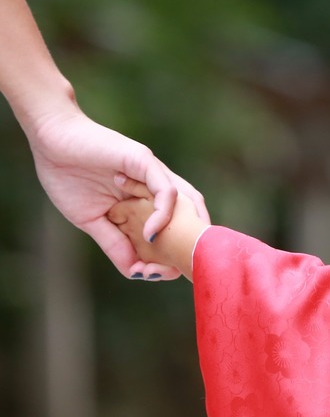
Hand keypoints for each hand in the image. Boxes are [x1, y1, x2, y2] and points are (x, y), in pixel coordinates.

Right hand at [26, 105, 209, 278]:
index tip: (162, 275)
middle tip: (185, 269)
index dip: (173, 253)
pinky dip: (163, 213)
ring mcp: (153, 173)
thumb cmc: (68, 176)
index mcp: (146, 201)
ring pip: (186, 201)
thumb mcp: (92, 220)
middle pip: (190, 215)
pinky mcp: (144, 161)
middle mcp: (157, 186)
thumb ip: (115, 243)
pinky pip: (165, 188)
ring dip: (186, 231)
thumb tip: (134, 272)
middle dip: (192, 243)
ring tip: (178, 257)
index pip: (173, 228)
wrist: (50, 140)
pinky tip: (151, 234)